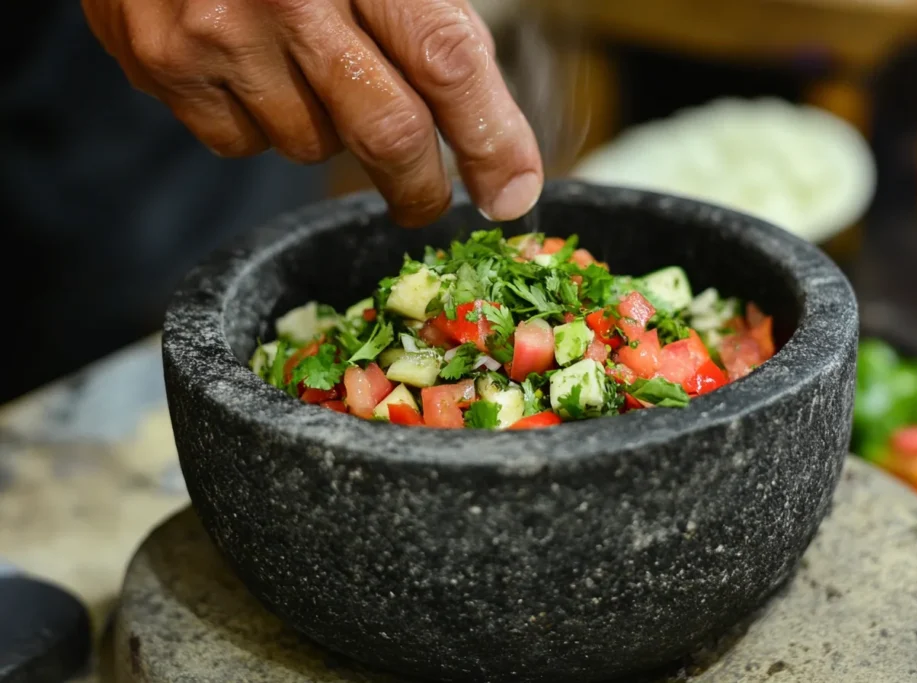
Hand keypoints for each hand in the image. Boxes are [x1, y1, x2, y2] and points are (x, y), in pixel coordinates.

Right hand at [82, 0, 543, 224]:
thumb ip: (427, 15)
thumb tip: (487, 125)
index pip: (446, 60)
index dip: (491, 138)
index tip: (511, 191)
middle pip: (387, 132)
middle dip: (421, 187)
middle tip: (430, 200)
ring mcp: (218, 32)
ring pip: (312, 146)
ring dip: (330, 132)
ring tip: (307, 69)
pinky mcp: (164, 64)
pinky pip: (242, 143)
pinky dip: (262, 123)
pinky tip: (251, 69)